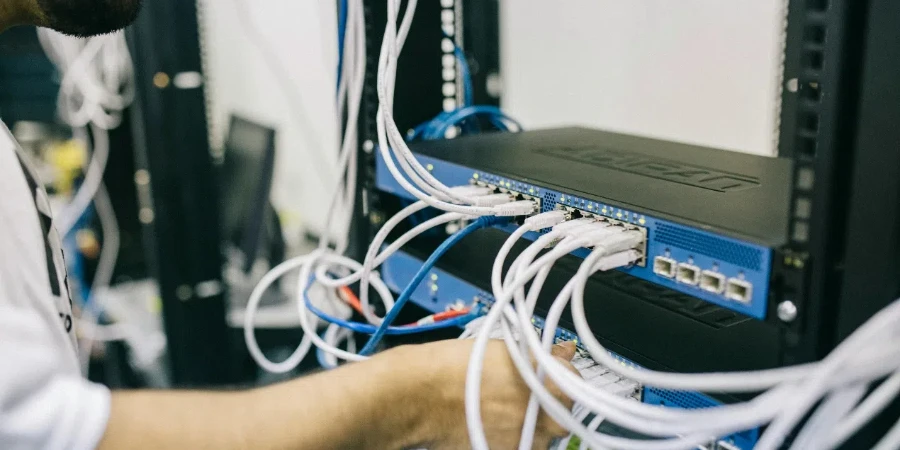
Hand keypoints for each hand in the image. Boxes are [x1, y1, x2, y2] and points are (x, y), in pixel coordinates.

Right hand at [382, 339, 578, 448]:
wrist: (422, 395)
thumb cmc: (456, 367)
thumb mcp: (506, 349)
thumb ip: (543, 356)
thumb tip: (563, 351)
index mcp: (552, 381)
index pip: (576, 380)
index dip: (560, 377)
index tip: (548, 377)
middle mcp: (547, 415)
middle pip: (562, 413)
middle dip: (546, 405)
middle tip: (520, 397)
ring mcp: (531, 441)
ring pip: (543, 436)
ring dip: (529, 426)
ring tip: (500, 413)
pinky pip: (522, 448)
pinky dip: (512, 440)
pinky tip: (491, 427)